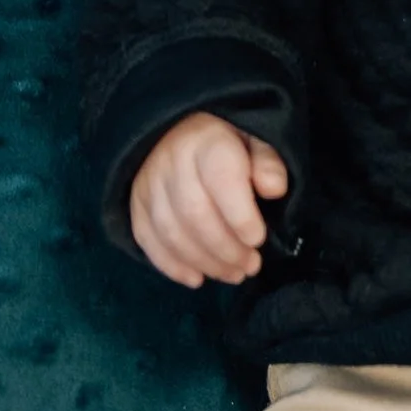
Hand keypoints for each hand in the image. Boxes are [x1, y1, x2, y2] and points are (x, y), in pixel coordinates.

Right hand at [128, 113, 288, 287]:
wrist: (177, 132)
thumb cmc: (226, 143)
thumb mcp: (255, 142)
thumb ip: (267, 164)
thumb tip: (274, 189)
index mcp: (207, 142)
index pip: (220, 179)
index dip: (240, 216)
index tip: (258, 239)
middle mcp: (172, 162)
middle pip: (194, 213)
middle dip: (226, 249)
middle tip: (250, 265)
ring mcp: (148, 184)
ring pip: (171, 232)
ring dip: (204, 262)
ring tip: (233, 274)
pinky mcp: (136, 203)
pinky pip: (147, 239)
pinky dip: (172, 265)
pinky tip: (197, 278)